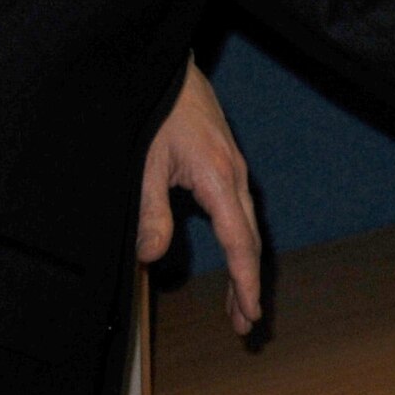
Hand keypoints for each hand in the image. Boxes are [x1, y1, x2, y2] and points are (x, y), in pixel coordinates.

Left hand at [138, 57, 261, 334]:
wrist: (168, 67)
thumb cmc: (155, 109)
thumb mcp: (144, 163)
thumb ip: (150, 211)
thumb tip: (155, 257)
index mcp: (218, 178)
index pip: (239, 243)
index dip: (244, 283)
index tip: (249, 315)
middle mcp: (234, 175)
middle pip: (251, 240)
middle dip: (249, 285)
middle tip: (245, 326)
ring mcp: (233, 168)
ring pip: (248, 227)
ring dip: (245, 266)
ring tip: (239, 303)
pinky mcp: (225, 162)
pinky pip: (240, 211)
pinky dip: (241, 242)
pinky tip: (232, 253)